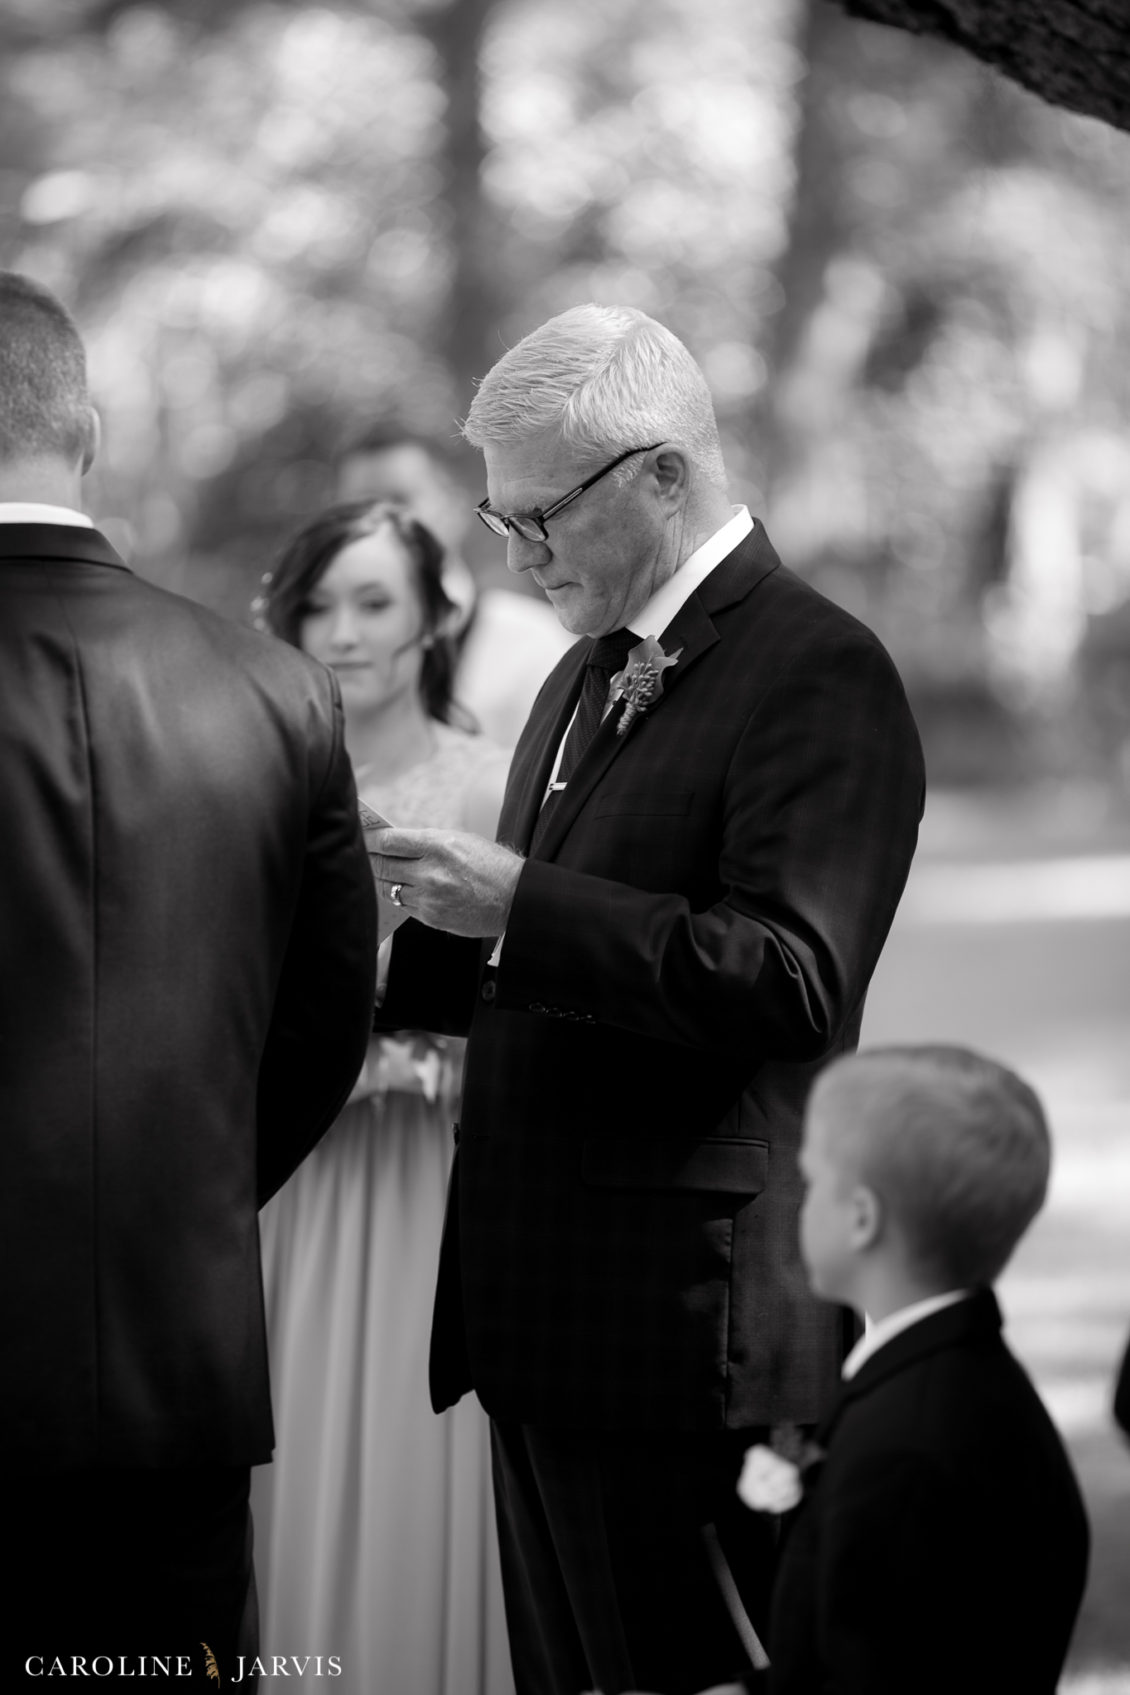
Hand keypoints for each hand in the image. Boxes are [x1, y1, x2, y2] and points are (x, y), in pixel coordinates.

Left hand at [367, 826, 523, 937]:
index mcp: (439, 845)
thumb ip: (427, 842)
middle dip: (370, 859)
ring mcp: (429, 897)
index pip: (389, 841)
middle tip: (365, 856)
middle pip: (382, 865)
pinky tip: (404, 890)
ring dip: (383, 880)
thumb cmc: (493, 866)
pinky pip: (404, 905)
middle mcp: (430, 872)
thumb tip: (398, 843)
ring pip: (388, 888)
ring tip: (382, 873)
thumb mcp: (461, 841)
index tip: (364, 837)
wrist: (515, 899)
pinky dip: (401, 896)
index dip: (371, 839)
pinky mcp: (431, 918)